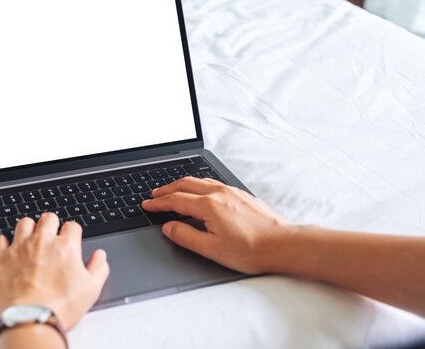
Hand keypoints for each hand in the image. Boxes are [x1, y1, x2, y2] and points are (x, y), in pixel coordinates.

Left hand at [0, 213, 109, 329]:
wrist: (30, 320)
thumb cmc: (60, 307)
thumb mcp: (91, 290)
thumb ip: (98, 268)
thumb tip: (100, 256)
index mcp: (66, 246)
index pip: (72, 226)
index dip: (72, 232)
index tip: (70, 240)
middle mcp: (42, 241)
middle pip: (48, 218)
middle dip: (51, 225)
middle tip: (50, 238)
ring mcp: (19, 247)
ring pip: (24, 223)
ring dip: (28, 229)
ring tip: (29, 240)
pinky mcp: (0, 258)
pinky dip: (3, 243)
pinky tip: (7, 251)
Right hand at [142, 176, 291, 273]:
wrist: (283, 244)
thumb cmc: (251, 249)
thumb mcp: (211, 249)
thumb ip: (186, 236)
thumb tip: (168, 227)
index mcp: (209, 205)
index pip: (176, 200)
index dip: (158, 203)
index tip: (147, 204)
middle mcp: (219, 193)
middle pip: (185, 184)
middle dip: (166, 189)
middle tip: (154, 195)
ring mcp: (231, 191)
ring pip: (200, 180)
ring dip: (182, 184)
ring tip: (172, 190)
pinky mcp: (241, 194)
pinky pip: (212, 182)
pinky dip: (197, 184)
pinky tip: (198, 191)